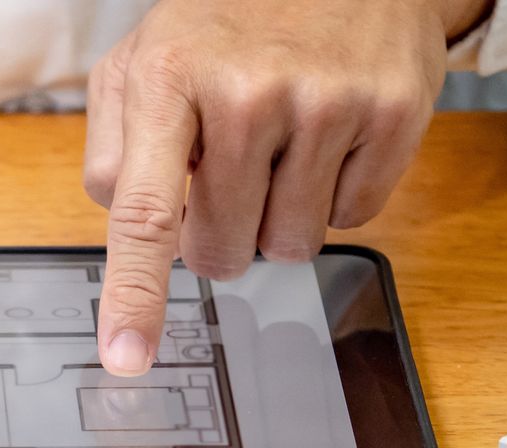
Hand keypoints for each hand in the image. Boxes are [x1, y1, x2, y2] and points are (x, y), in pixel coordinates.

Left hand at [85, 0, 489, 374]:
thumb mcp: (144, 59)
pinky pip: (353, 219)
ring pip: (290, 246)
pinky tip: (329, 137)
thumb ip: (113, 144)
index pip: (144, 212)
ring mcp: (326, 102)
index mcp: (168, 77)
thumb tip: (120, 216)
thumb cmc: (230, 23)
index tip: (126, 356)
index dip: (134, 295)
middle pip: (223, 251)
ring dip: (280, 219)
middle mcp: (247, 91)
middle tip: (229, 177)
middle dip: (220, 238)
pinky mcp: (392, 113)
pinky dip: (337, 195)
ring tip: (282, 146)